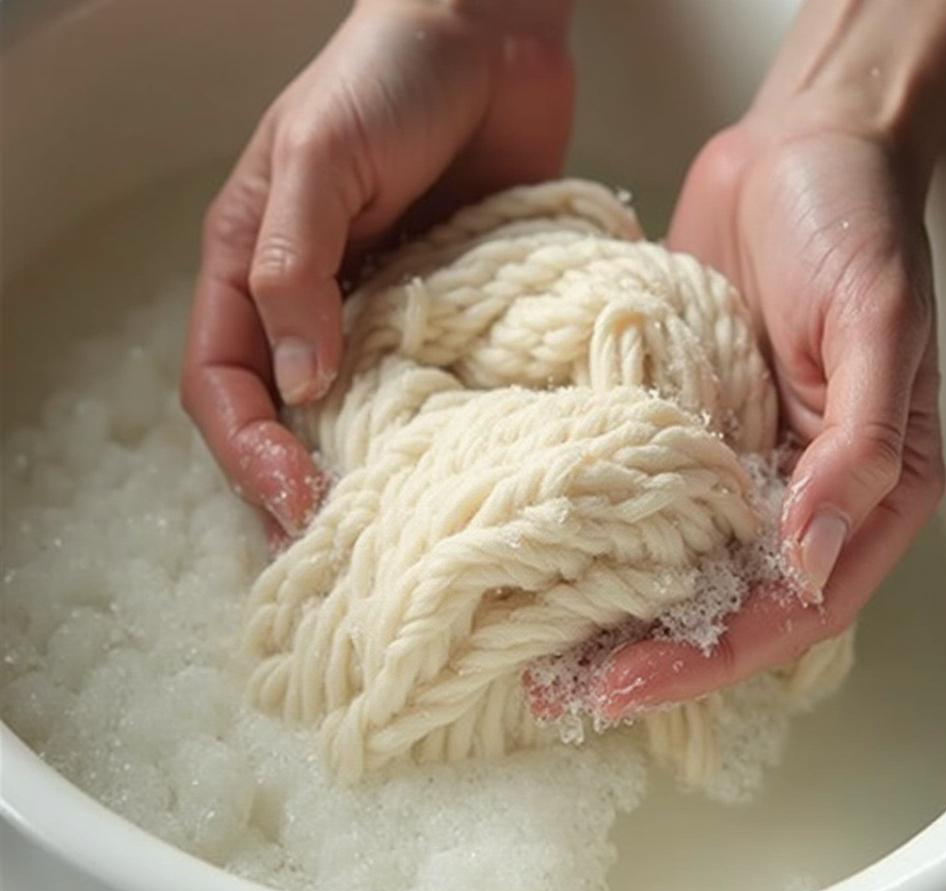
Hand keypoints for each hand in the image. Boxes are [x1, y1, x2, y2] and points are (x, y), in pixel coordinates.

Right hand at [181, 0, 573, 538]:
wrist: (490, 39)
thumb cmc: (389, 78)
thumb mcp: (322, 158)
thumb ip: (296, 263)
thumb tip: (300, 380)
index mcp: (250, 267)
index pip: (221, 382)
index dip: (246, 449)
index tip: (294, 498)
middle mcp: (307, 304)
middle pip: (281, 417)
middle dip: (294, 486)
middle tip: (333, 550)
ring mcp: (378, 315)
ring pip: (354, 418)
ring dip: (364, 478)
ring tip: (390, 537)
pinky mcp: (444, 317)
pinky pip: (428, 390)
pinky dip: (431, 437)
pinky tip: (452, 475)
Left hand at [595, 105, 944, 719]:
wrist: (796, 147)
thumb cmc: (854, 223)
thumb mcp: (875, 325)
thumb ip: (859, 445)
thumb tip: (811, 554)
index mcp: (863, 490)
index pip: (793, 609)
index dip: (714, 659)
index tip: (628, 687)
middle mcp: (795, 492)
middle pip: (726, 606)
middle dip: (651, 657)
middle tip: (562, 693)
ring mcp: (731, 463)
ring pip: (676, 566)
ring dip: (613, 612)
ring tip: (533, 649)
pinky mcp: (679, 427)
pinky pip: (638, 498)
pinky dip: (596, 536)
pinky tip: (539, 558)